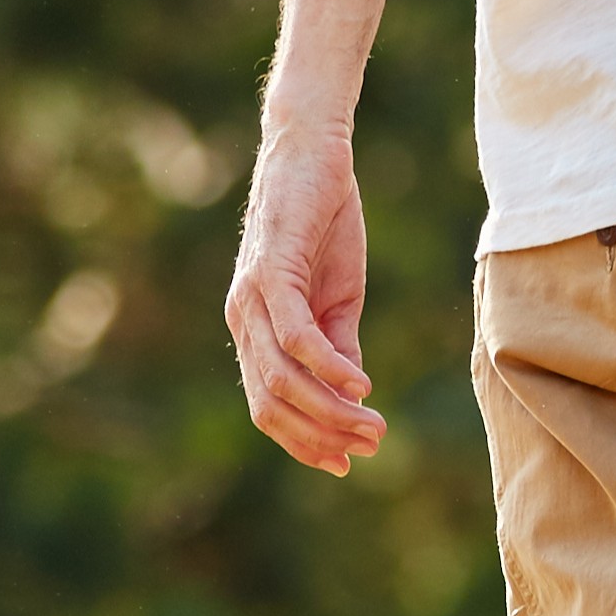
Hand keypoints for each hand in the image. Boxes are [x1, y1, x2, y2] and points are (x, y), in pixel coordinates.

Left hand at [226, 126, 385, 473]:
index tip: (347, 461)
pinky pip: (294, 333)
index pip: (269, 405)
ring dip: (328, 408)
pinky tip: (360, 384)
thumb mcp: (338, 295)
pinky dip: (326, 365)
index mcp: (254, 330)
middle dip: (319, 435)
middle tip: (369, 447)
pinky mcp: (271, 270)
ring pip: (281, 376)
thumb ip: (339, 345)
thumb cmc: (323, 221)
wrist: (314, 154)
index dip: (305, 440)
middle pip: (271, 402)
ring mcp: (251, 296)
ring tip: (373, 425)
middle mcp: (242, 319)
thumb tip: (351, 394)